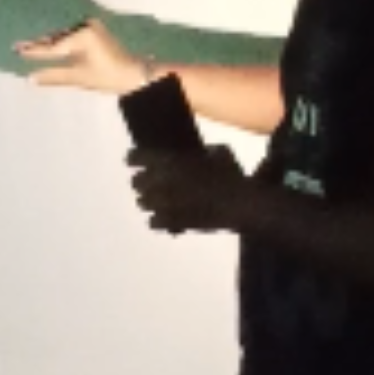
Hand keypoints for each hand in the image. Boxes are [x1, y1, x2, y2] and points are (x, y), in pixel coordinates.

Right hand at [15, 18, 144, 94]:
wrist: (133, 73)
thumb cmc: (107, 77)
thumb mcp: (78, 78)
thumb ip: (53, 76)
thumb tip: (29, 78)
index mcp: (82, 35)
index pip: (53, 46)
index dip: (34, 50)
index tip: (17, 50)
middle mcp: (85, 25)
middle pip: (56, 36)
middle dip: (39, 42)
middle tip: (17, 44)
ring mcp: (90, 25)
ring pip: (63, 35)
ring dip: (49, 41)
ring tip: (28, 44)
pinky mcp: (93, 29)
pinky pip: (71, 34)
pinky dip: (61, 40)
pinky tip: (49, 43)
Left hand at [127, 145, 245, 235]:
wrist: (241, 203)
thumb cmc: (232, 174)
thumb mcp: (218, 152)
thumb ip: (199, 152)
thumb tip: (194, 154)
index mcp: (171, 160)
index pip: (137, 157)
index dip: (134, 158)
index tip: (132, 160)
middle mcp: (162, 181)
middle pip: (136, 182)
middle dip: (141, 181)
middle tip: (149, 182)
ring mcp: (166, 203)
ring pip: (142, 202)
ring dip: (148, 200)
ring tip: (157, 200)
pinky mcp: (173, 222)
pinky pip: (152, 222)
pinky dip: (157, 219)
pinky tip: (165, 217)